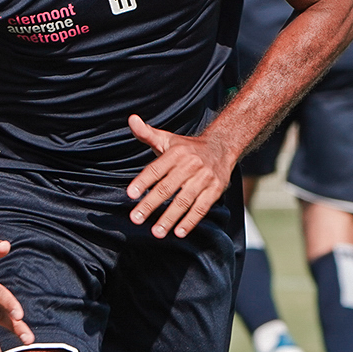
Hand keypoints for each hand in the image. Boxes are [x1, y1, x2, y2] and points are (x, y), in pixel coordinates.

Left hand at [125, 114, 234, 239]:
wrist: (222, 146)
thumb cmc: (187, 148)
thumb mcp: (167, 138)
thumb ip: (146, 133)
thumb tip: (131, 119)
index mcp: (176, 153)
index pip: (156, 169)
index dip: (142, 182)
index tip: (130, 195)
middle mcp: (190, 165)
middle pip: (167, 188)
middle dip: (150, 205)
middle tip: (135, 219)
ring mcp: (204, 178)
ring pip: (184, 201)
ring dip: (169, 218)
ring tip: (156, 232)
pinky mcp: (215, 190)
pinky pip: (201, 208)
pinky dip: (190, 221)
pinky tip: (179, 232)